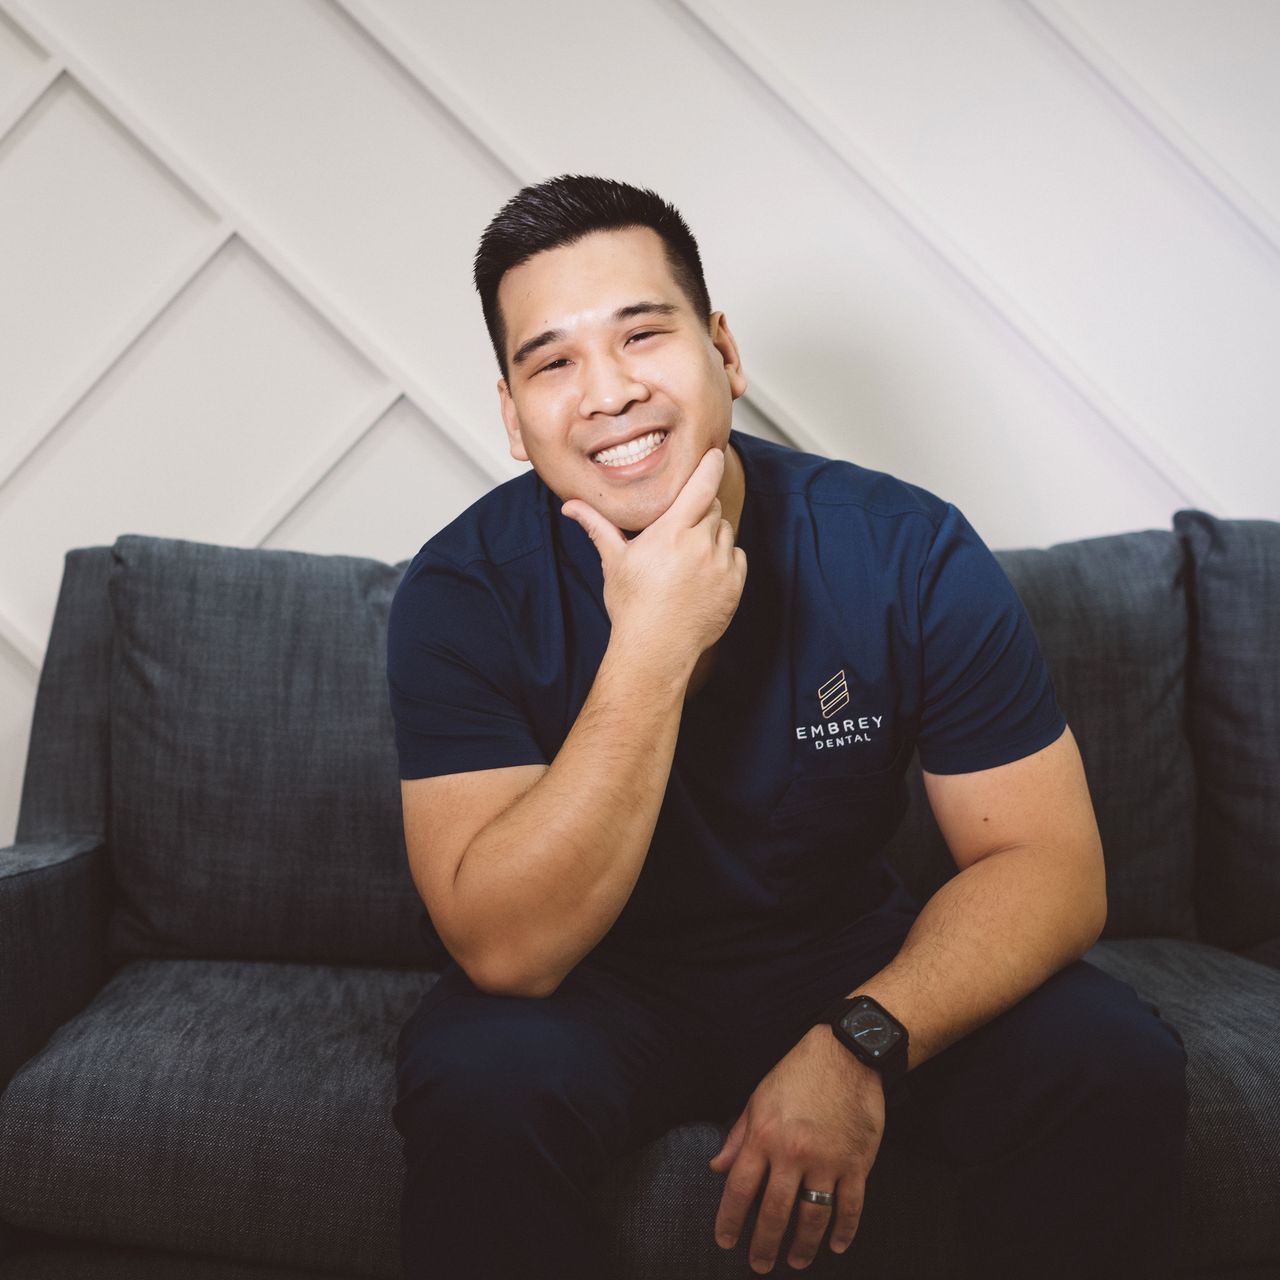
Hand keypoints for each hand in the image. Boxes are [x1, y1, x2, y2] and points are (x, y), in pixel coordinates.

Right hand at [560, 446, 746, 669]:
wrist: (655, 649)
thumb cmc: (632, 606)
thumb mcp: (614, 561)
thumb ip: (597, 526)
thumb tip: (570, 505)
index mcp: (671, 532)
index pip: (702, 484)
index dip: (710, 465)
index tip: (714, 454)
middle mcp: (700, 545)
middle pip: (712, 506)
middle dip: (699, 508)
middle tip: (679, 527)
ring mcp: (721, 566)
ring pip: (725, 530)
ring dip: (711, 534)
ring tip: (686, 556)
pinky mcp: (734, 586)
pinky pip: (736, 556)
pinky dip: (723, 558)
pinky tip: (701, 573)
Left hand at [708, 1025, 885, 1271]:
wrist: (846, 1053)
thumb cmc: (797, 1074)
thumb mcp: (758, 1099)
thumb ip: (738, 1136)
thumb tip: (716, 1168)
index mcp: (764, 1136)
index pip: (739, 1188)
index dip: (730, 1220)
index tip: (725, 1242)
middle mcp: (793, 1153)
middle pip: (775, 1212)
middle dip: (764, 1244)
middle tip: (759, 1265)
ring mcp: (827, 1160)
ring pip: (813, 1216)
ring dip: (803, 1245)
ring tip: (795, 1260)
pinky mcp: (857, 1162)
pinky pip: (850, 1206)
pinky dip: (844, 1230)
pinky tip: (836, 1245)